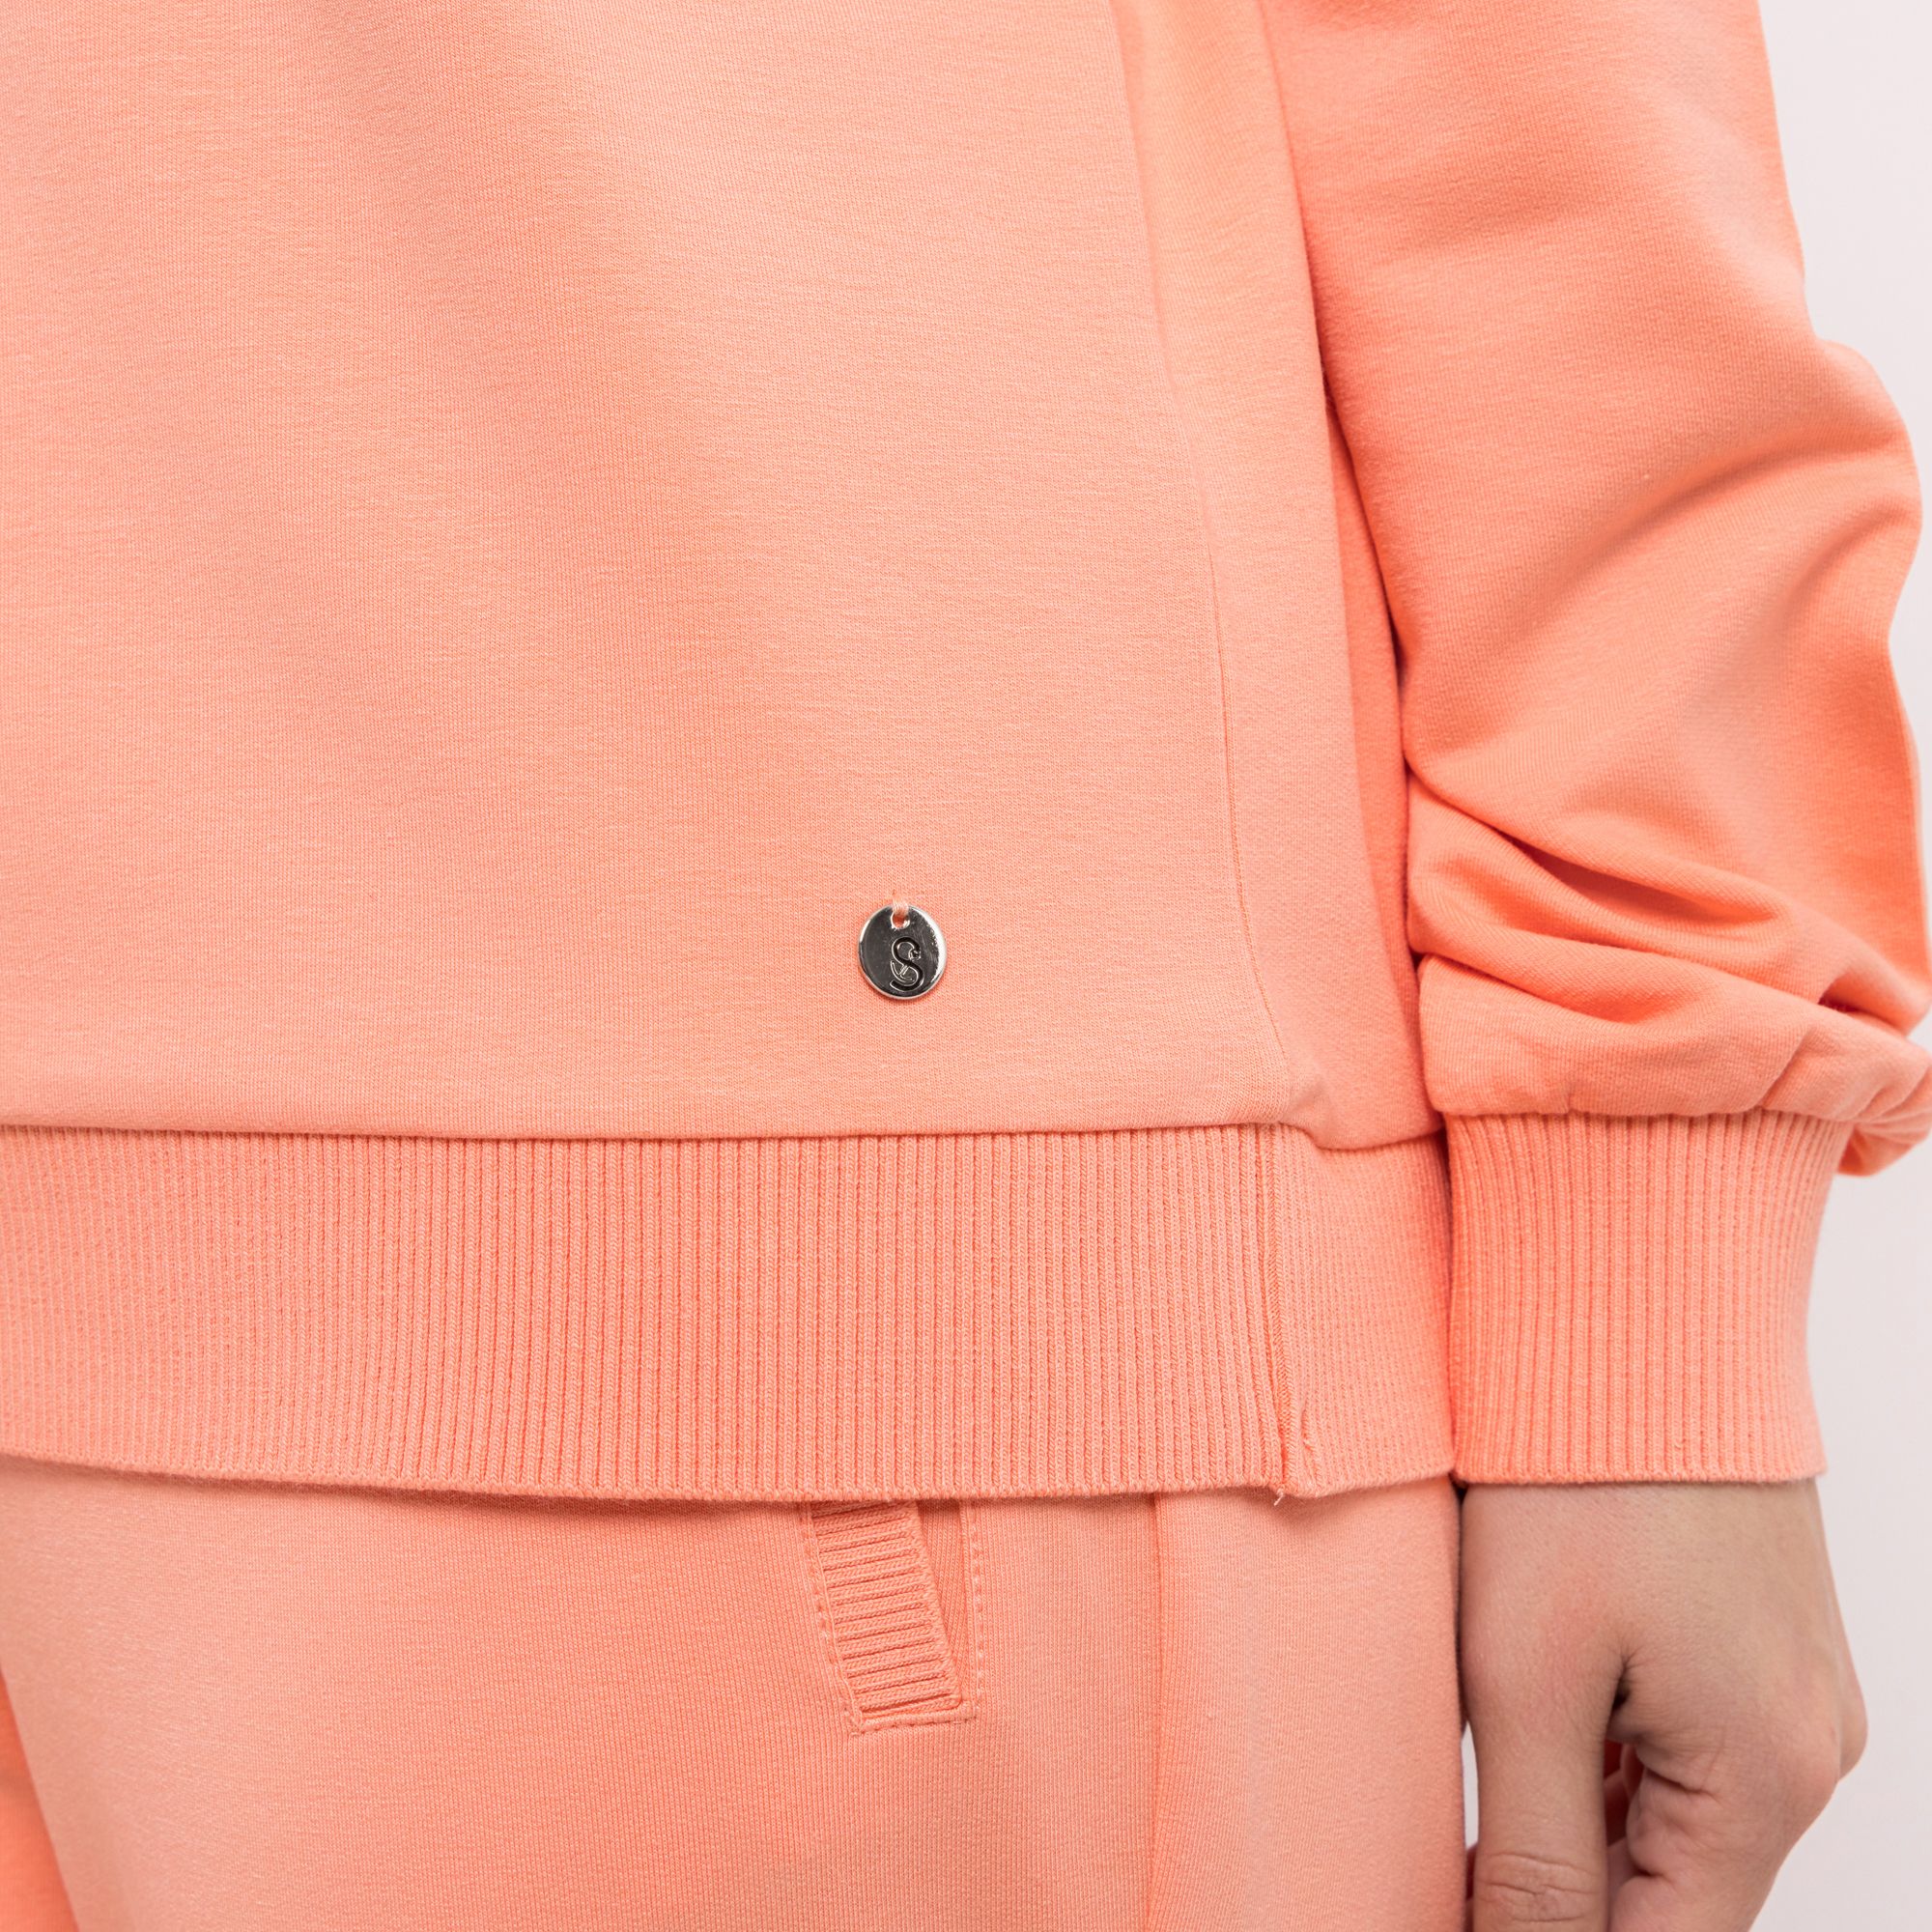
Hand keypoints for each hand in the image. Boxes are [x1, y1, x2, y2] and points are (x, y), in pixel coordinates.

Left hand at [1460, 1481, 1864, 1930]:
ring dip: (1568, 1822)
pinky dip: (1596, 1753)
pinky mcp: (1756, 1642)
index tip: (1451, 1915)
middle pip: (1668, 1898)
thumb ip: (1531, 1856)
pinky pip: (1677, 1744)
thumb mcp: (1525, 1678)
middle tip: (1440, 1856)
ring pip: (1666, 1822)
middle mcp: (1806, 1752)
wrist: (1640, 1310)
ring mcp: (1789, 1692)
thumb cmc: (1577, 1474)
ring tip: (1470, 1774)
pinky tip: (1518, 1716)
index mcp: (1766, 1783)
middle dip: (1554, 1892)